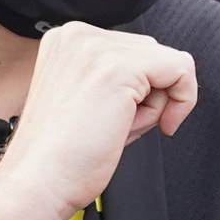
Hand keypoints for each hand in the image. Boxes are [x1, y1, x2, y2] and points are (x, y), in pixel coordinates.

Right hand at [0, 22, 197, 219]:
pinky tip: (153, 125)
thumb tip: (160, 79)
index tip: (125, 119)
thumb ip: (116, 80)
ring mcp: (96, 48)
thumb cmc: (59, 158)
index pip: (133, 51)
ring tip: (119, 128)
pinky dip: (182, 102)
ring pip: (168, 63)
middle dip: (149, 96)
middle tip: (117, 127)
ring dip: (157, 104)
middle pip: (152, 54)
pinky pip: (181, 69)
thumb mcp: (87, 101)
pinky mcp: (118, 68)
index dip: (140, 91)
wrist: (37, 183)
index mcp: (66, 41)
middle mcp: (78, 36)